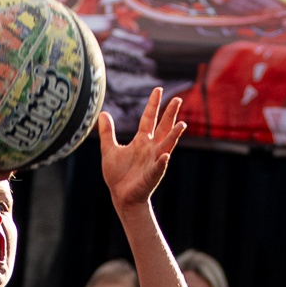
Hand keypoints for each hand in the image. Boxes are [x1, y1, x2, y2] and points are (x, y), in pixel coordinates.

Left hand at [98, 88, 186, 208]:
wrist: (121, 196)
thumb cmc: (118, 175)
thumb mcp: (109, 149)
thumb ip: (107, 132)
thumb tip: (103, 113)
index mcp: (141, 141)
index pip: (149, 118)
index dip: (153, 104)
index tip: (158, 89)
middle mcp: (151, 148)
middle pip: (163, 127)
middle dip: (170, 114)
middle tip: (178, 99)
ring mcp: (153, 161)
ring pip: (166, 145)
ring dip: (174, 136)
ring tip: (182, 125)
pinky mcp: (152, 175)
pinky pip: (158, 167)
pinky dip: (162, 162)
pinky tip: (165, 156)